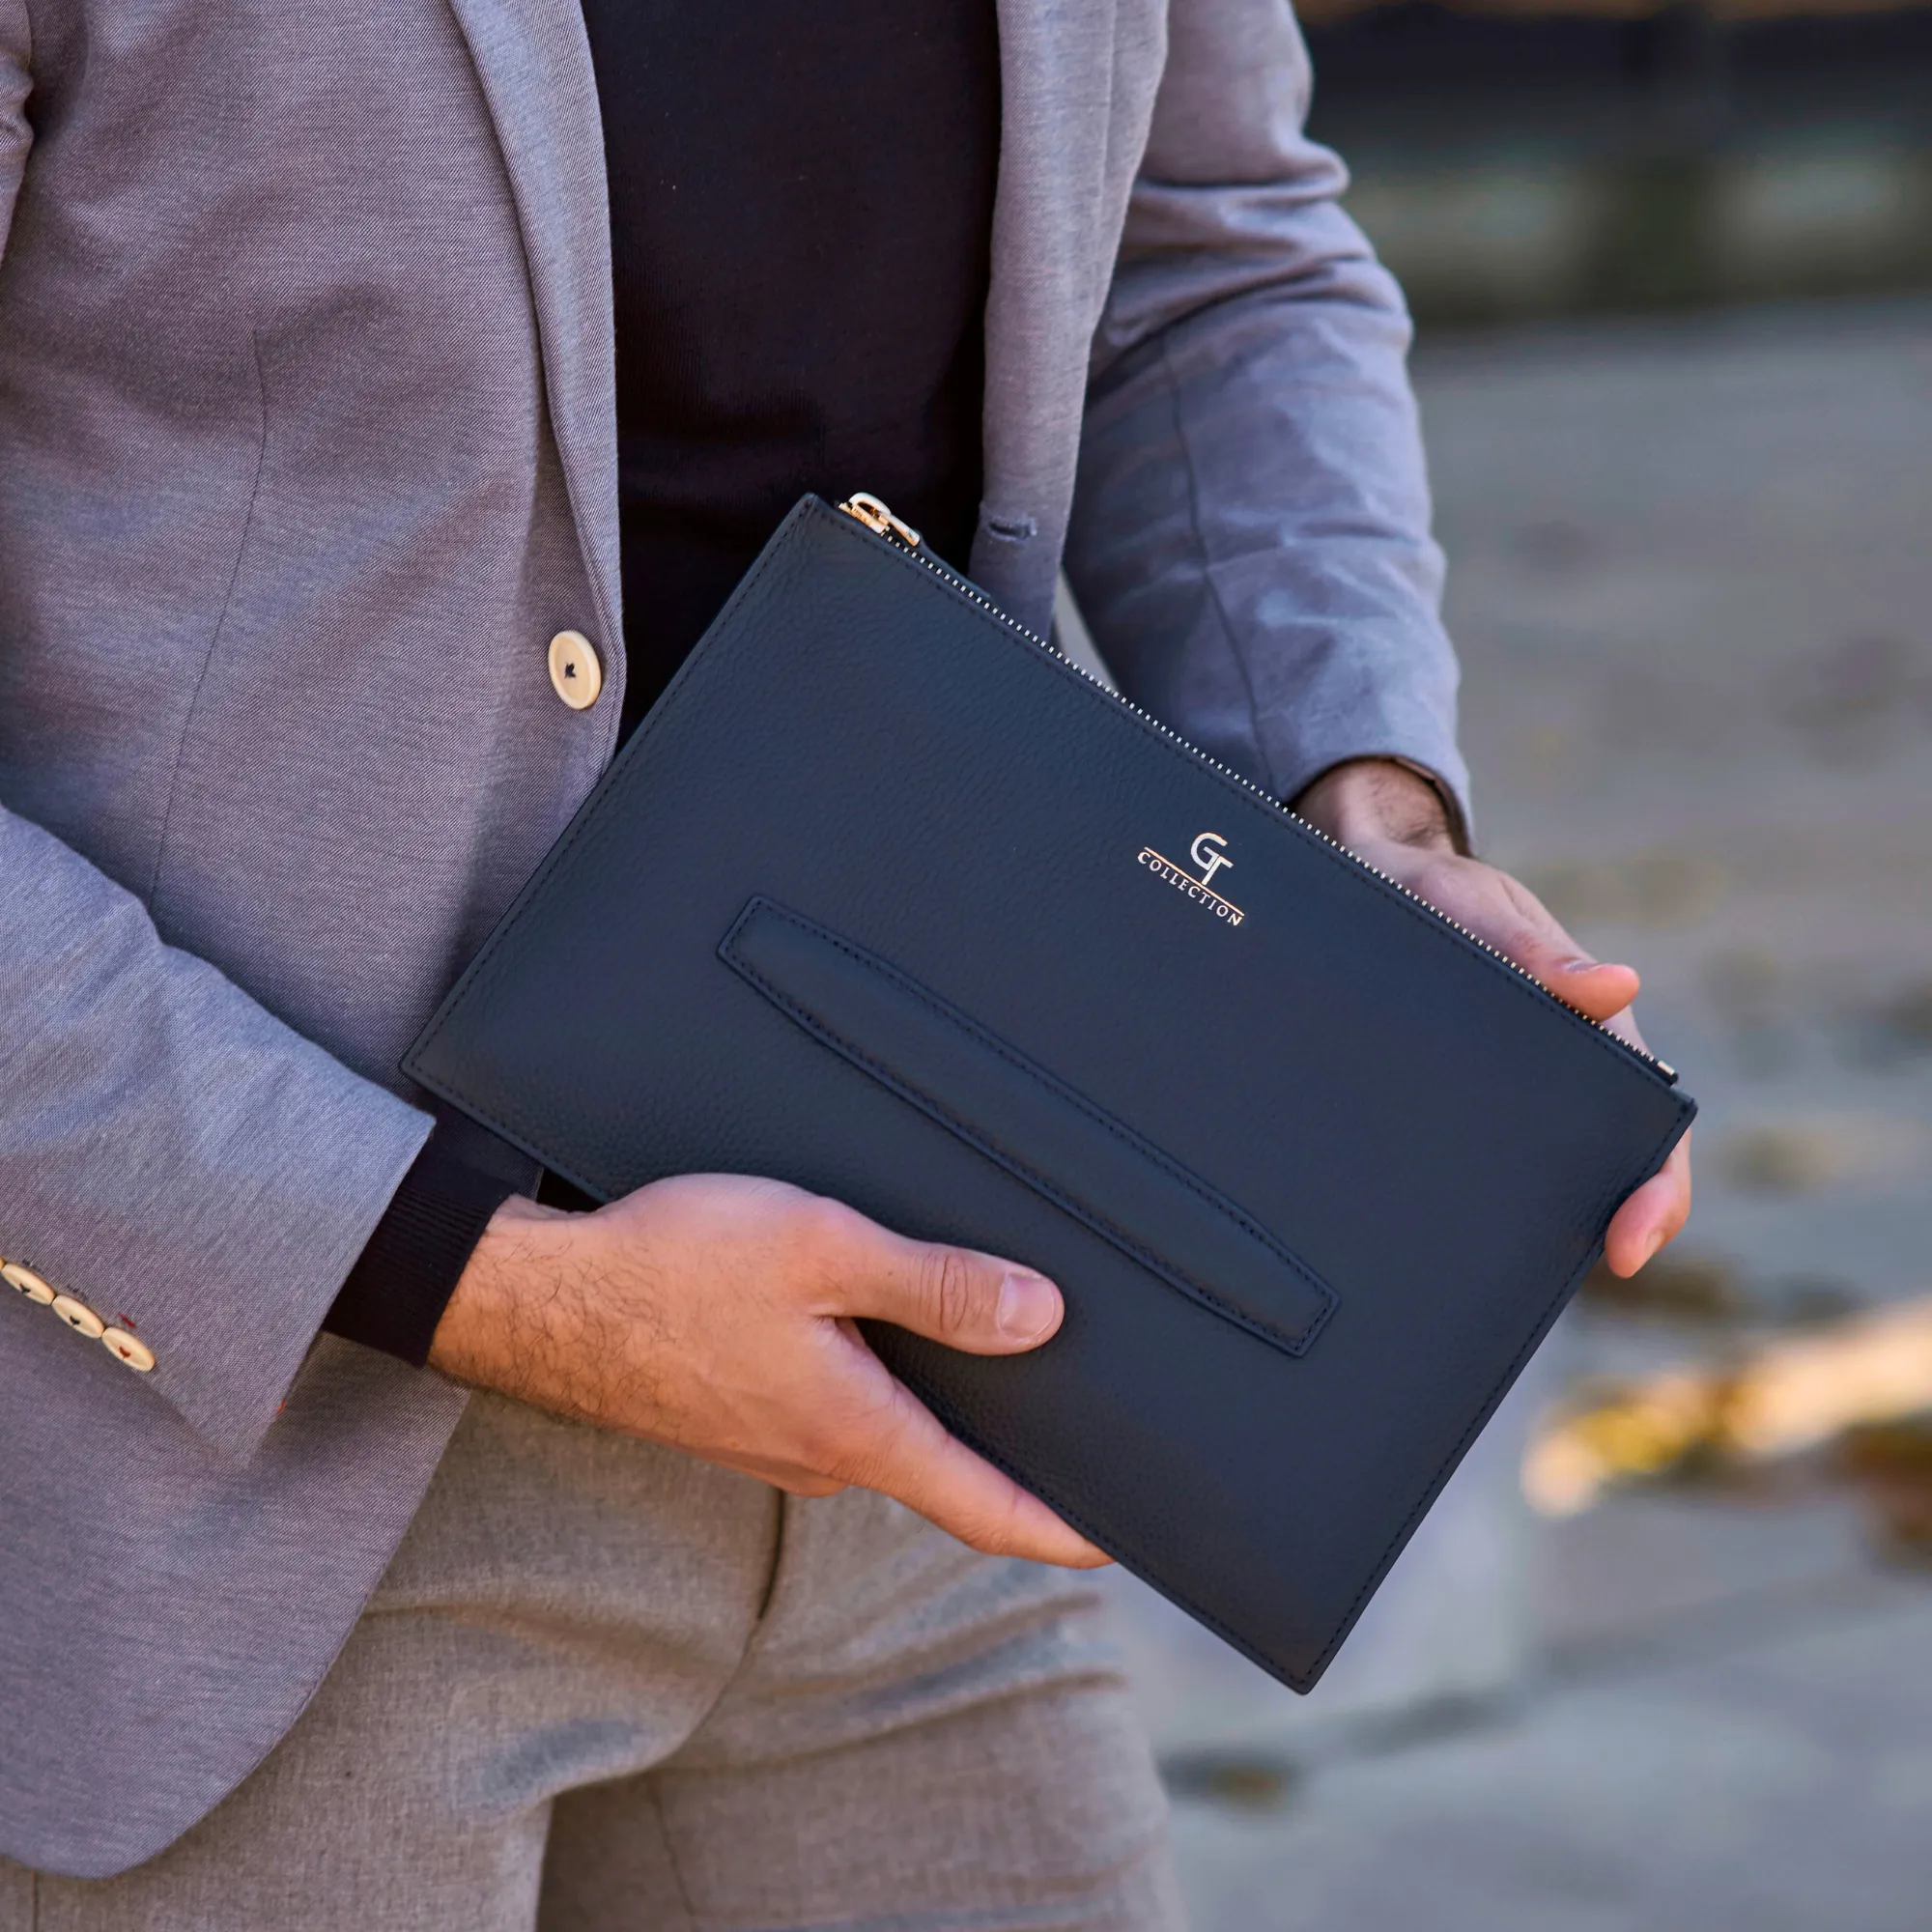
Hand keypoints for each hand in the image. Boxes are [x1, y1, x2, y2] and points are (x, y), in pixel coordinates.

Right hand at [428, 1173, 1107, 1566]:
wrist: (538, 1300)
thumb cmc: (671, 1266)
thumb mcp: (819, 1249)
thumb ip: (934, 1287)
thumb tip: (1040, 1317)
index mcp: (855, 1432)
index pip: (986, 1506)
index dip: (1065, 1527)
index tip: (1126, 1537)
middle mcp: (822, 1459)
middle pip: (943, 1466)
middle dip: (1008, 1441)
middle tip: (1076, 1401)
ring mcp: (777, 1445)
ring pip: (886, 1430)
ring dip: (936, 1399)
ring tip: (987, 1336)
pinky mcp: (741, 1418)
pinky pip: (837, 1410)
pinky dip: (878, 1380)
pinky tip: (879, 1323)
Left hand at [1292, 759, 1690, 1275]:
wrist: (1371, 879)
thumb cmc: (1441, 893)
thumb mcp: (1480, 909)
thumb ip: (1532, 949)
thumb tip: (1614, 986)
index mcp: (1592, 1034)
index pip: (1650, 1127)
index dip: (1654, 1192)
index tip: (1629, 1244)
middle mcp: (1559, 1077)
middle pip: (1602, 1170)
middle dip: (1597, 1230)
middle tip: (1555, 1281)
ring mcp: (1503, 1097)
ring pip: (1535, 1180)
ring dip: (1527, 1227)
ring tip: (1482, 1279)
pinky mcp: (1443, 1104)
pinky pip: (1465, 1163)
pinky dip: (1464, 1202)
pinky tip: (1422, 1238)